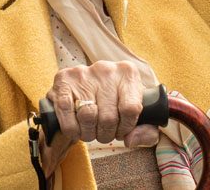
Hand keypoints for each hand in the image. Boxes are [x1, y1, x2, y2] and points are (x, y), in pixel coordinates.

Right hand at [39, 61, 158, 176]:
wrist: (85, 87)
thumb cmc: (116, 102)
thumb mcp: (137, 113)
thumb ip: (146, 131)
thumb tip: (131, 140)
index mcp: (128, 73)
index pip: (131, 109)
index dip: (125, 127)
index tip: (121, 131)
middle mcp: (106, 69)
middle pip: (108, 117)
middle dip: (106, 134)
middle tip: (103, 133)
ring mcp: (84, 73)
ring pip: (88, 116)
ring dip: (89, 133)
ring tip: (91, 130)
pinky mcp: (63, 80)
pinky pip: (67, 115)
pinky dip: (72, 129)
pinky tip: (77, 128)